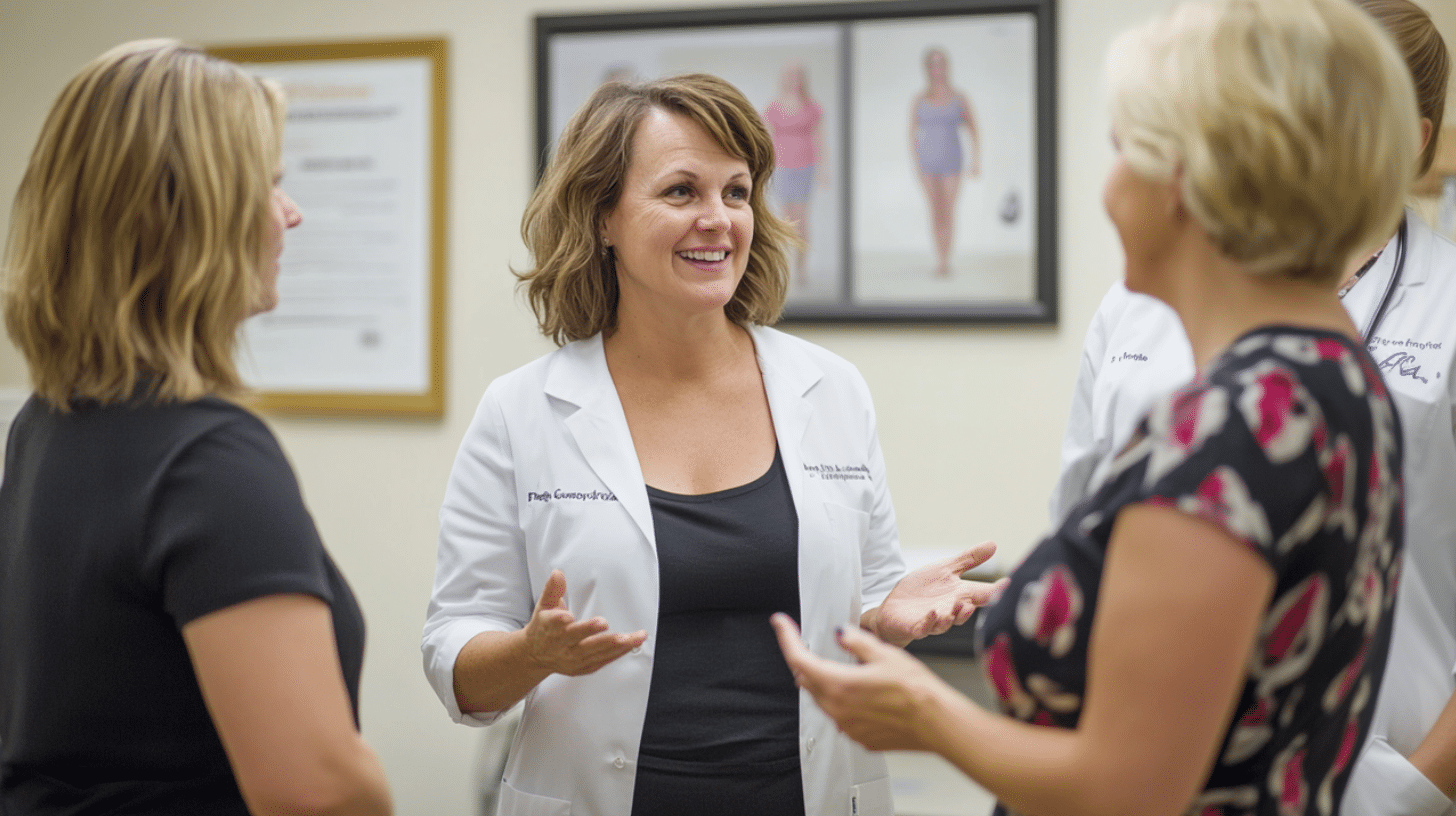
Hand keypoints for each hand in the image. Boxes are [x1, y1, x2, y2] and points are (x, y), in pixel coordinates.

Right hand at [523, 570, 645, 675]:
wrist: (535, 655)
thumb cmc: (543, 628)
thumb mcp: (544, 606)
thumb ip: (553, 589)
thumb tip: (558, 574)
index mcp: (550, 627)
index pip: (554, 623)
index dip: (560, 620)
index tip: (568, 616)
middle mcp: (562, 645)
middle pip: (578, 639)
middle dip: (591, 631)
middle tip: (604, 623)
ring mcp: (573, 659)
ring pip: (596, 652)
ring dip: (616, 644)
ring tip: (634, 637)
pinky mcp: (583, 667)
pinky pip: (603, 661)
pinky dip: (618, 653)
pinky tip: (631, 645)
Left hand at [772, 613, 951, 751]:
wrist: (937, 722)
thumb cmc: (916, 690)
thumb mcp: (884, 654)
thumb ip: (855, 642)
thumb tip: (840, 634)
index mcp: (839, 684)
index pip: (798, 659)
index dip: (786, 638)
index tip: (781, 625)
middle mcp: (837, 709)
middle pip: (808, 681)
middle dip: (806, 662)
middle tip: (814, 647)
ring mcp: (847, 726)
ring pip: (823, 700)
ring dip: (826, 684)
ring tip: (848, 672)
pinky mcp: (859, 737)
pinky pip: (841, 717)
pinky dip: (844, 703)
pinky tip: (865, 695)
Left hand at [871, 541, 1006, 646]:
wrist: (895, 608)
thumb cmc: (922, 590)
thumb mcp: (945, 569)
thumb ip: (969, 559)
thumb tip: (993, 544)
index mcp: (959, 595)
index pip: (982, 593)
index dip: (996, 591)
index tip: (1009, 585)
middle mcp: (949, 610)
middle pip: (965, 611)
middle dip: (970, 607)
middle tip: (974, 602)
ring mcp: (933, 620)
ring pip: (946, 622)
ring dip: (952, 616)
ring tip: (956, 609)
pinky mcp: (915, 626)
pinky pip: (923, 627)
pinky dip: (929, 622)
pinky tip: (933, 614)